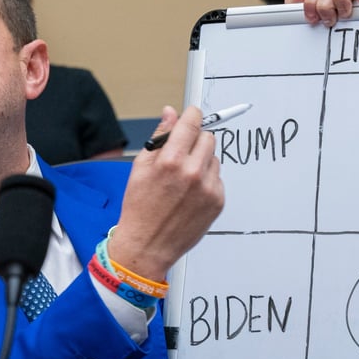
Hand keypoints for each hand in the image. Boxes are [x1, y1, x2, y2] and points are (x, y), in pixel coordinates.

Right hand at [109, 106, 223, 280]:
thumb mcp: (140, 168)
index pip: (192, 123)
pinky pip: (217, 178)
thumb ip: (159, 137)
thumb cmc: (140, 208)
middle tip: (182, 154)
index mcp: (171, 161)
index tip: (192, 115)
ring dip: (201, 161)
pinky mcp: (218, 201)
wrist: (148, 245)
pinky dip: (207, 181)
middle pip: (208, 138)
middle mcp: (193, 172)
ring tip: (183, 180)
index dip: (192, 115)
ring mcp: (208, 188)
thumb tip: (170, 114)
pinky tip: (190, 194)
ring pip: (213, 158)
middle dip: (195, 141)